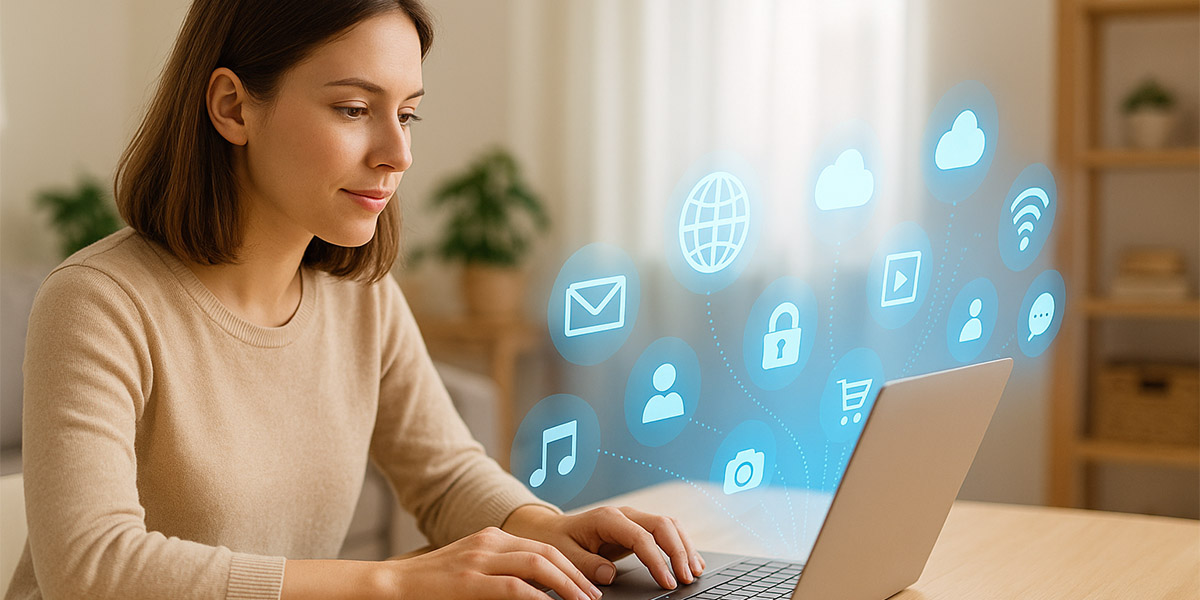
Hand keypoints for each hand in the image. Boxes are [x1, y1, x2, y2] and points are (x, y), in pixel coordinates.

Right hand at [380, 526, 602, 599]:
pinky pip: (514, 587)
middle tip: (593, 596)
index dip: (570, 565)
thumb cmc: (433, 586)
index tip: (586, 585)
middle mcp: (489, 542)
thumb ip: (502, 574)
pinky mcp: (469, 581)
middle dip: (575, 575)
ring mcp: (479, 559)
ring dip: (566, 585)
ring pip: (537, 565)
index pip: (542, 546)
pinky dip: (538, 598)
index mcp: (492, 538)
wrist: (391, 586)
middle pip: (546, 552)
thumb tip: (538, 592)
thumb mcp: (472, 571)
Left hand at [502, 504, 705, 589]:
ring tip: (695, 572)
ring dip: (685, 547)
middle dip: (679, 551)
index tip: (667, 582)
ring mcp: (633, 519)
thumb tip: (609, 574)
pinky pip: (666, 531)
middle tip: (687, 578)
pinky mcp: (638, 527)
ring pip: (669, 525)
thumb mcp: (564, 554)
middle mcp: (624, 514)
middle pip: (663, 525)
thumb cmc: (558, 542)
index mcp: (607, 519)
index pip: (641, 537)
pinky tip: (690, 562)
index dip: (657, 560)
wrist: (552, 530)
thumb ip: (586, 564)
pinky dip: (681, 545)